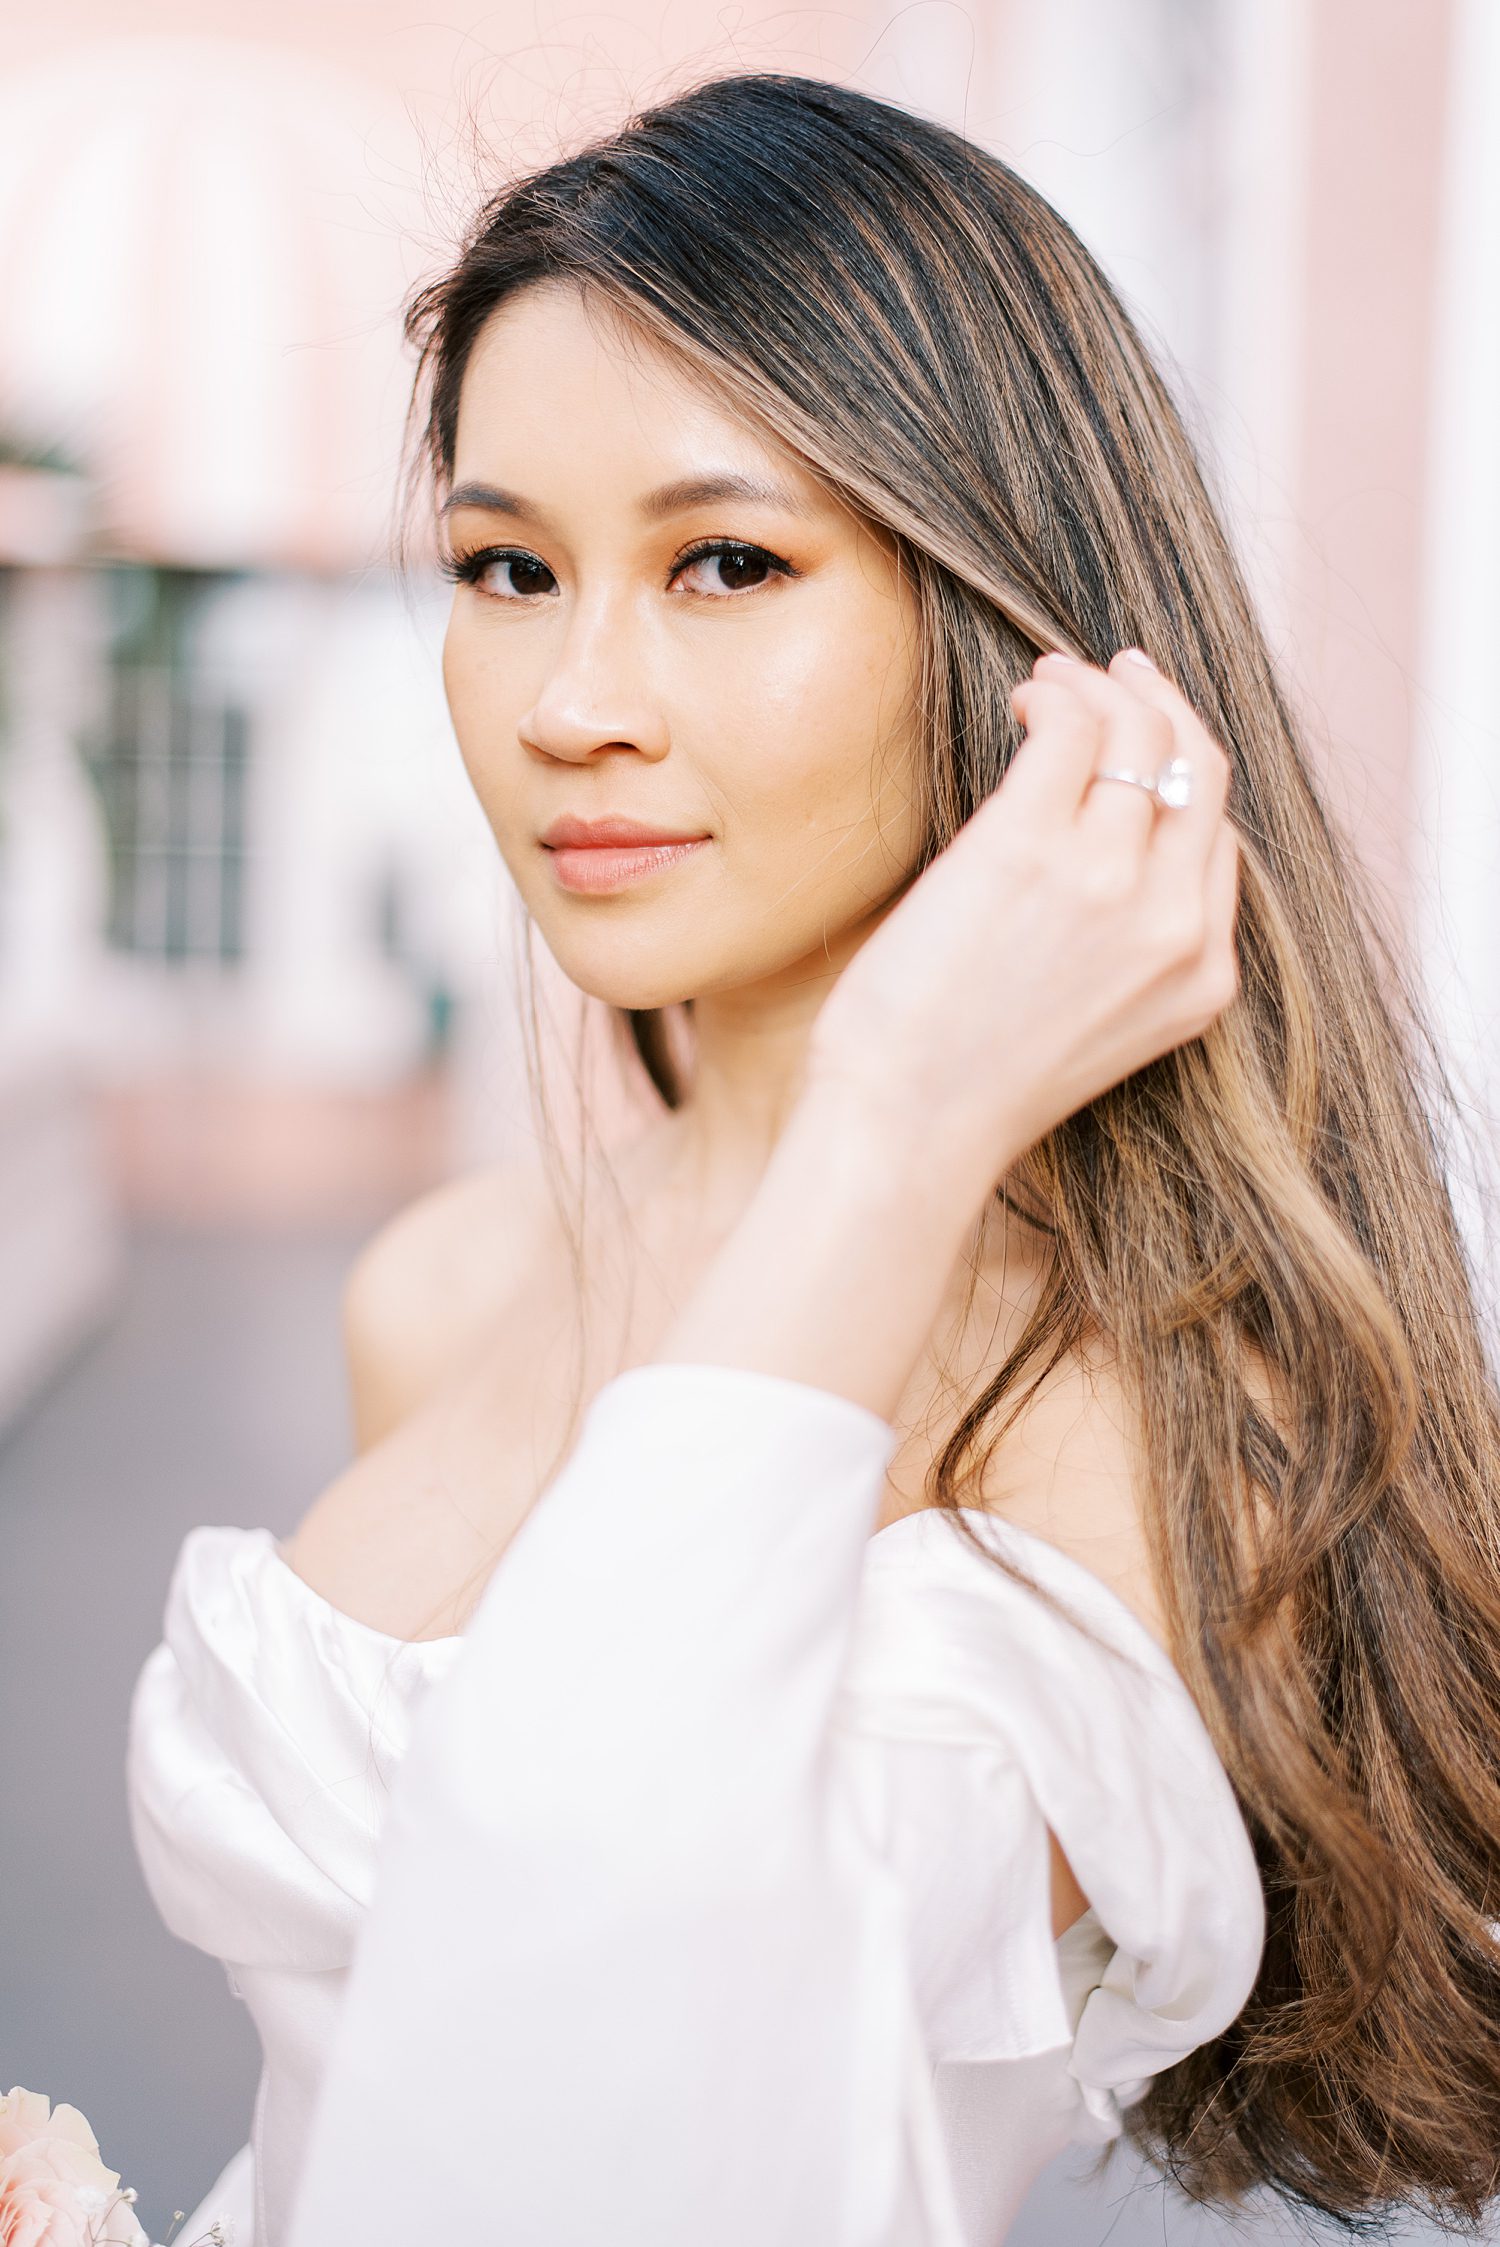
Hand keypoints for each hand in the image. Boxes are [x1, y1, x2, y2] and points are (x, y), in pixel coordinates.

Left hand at [803, 648, 1240, 1192]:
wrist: (907, 1130)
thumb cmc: (962, 1087)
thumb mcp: (1088, 1029)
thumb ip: (1117, 950)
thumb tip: (1094, 850)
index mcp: (1199, 979)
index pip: (1217, 841)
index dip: (1180, 777)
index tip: (1140, 743)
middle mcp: (1173, 924)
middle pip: (1201, 771)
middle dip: (1162, 707)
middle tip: (1117, 674)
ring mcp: (1111, 881)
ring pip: (1142, 734)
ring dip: (1100, 688)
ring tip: (1050, 679)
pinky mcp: (1033, 846)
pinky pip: (1072, 729)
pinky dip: (1055, 695)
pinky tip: (1023, 698)